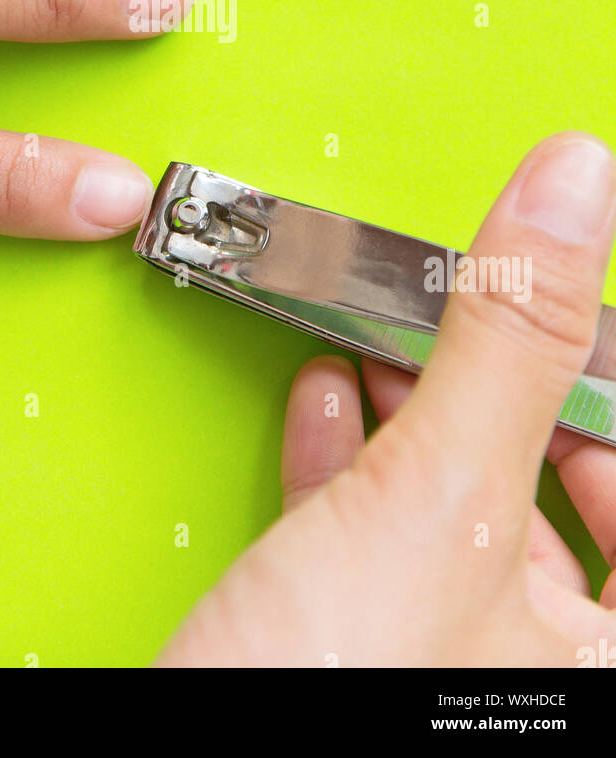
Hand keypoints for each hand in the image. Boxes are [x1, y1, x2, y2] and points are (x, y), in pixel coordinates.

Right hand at [159, 133, 615, 667]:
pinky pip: (379, 546)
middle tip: (487, 310)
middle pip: (568, 500)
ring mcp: (445, 674)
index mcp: (607, 670)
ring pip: (465, 517)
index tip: (586, 302)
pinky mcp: (355, 659)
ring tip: (396, 334)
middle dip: (509, 388)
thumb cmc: (313, 711)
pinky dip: (351, 462)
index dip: (615, 387)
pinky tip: (327, 404)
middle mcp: (541, 680)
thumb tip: (572, 192)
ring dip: (422, 409)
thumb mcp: (437, 506)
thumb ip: (510, 342)